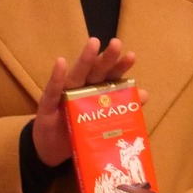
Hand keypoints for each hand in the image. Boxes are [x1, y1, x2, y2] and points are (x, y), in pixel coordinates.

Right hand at [30, 38, 137, 166]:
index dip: (119, 67)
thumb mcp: (101, 122)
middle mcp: (81, 88)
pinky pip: (53, 90)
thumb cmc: (79, 131)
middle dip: (106, 58)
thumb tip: (145, 94)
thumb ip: (121, 107)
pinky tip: (61, 62)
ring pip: (76, 75)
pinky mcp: (48, 104)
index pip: (109, 77)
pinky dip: (57, 77)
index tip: (131, 55)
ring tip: (94, 43)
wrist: (53, 149)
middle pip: (96, 71)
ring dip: (85, 59)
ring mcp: (64, 94)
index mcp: (96, 91)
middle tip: (117, 44)